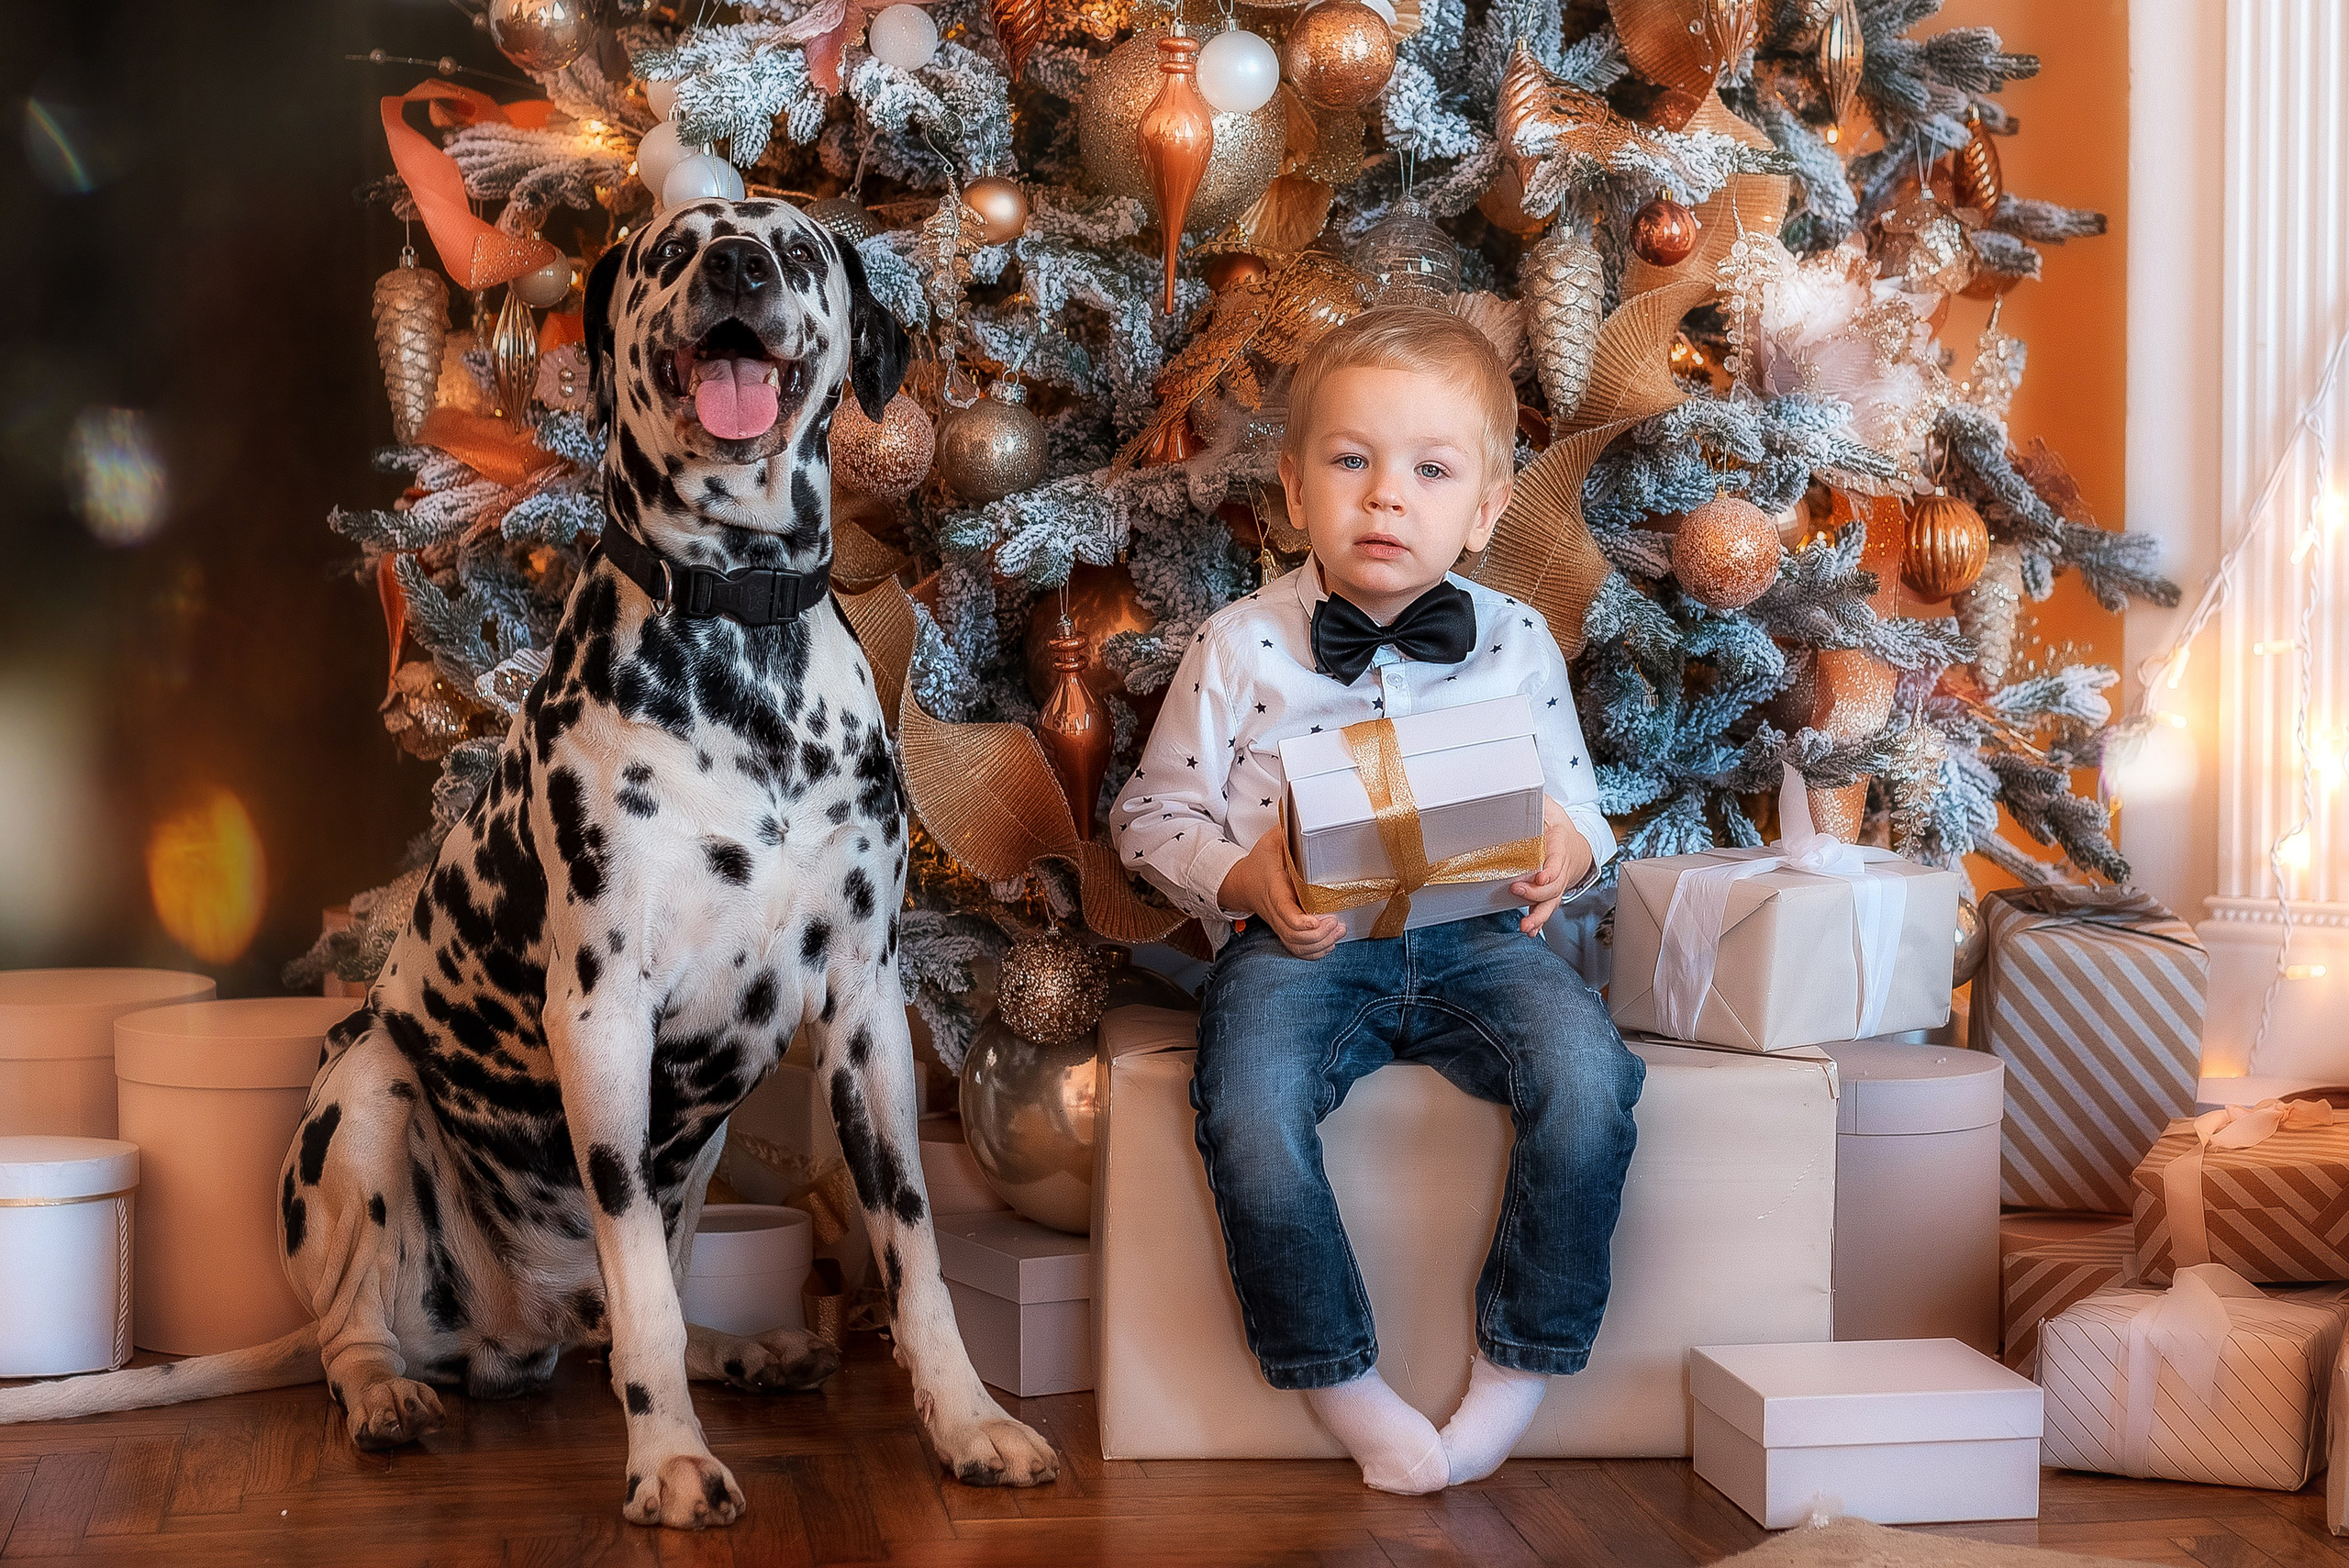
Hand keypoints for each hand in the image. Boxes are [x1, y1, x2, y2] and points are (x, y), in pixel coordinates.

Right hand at [1217, 826, 1343, 959]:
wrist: (1240, 883)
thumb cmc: (1260, 861)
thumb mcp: (1271, 840)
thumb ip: (1288, 830)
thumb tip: (1307, 815)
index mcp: (1273, 889)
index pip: (1284, 911)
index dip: (1302, 922)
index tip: (1320, 920)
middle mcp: (1275, 911)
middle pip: (1294, 935)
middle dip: (1318, 936)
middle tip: (1337, 923)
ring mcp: (1278, 924)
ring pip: (1296, 946)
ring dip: (1319, 945)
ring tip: (1338, 930)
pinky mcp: (1284, 931)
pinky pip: (1296, 950)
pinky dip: (1314, 953)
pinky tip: (1330, 943)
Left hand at [1511, 796, 1590, 935]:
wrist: (1575, 847)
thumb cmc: (1556, 826)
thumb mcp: (1550, 808)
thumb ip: (1539, 803)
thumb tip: (1524, 792)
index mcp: (1561, 844)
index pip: (1559, 858)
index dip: (1551, 868)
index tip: (1540, 874)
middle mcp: (1561, 867)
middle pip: (1554, 884)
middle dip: (1537, 891)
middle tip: (1517, 889)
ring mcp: (1557, 883)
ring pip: (1552, 901)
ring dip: (1539, 914)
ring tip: (1526, 926)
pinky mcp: (1550, 894)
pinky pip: (1547, 908)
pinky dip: (1539, 921)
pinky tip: (1530, 930)